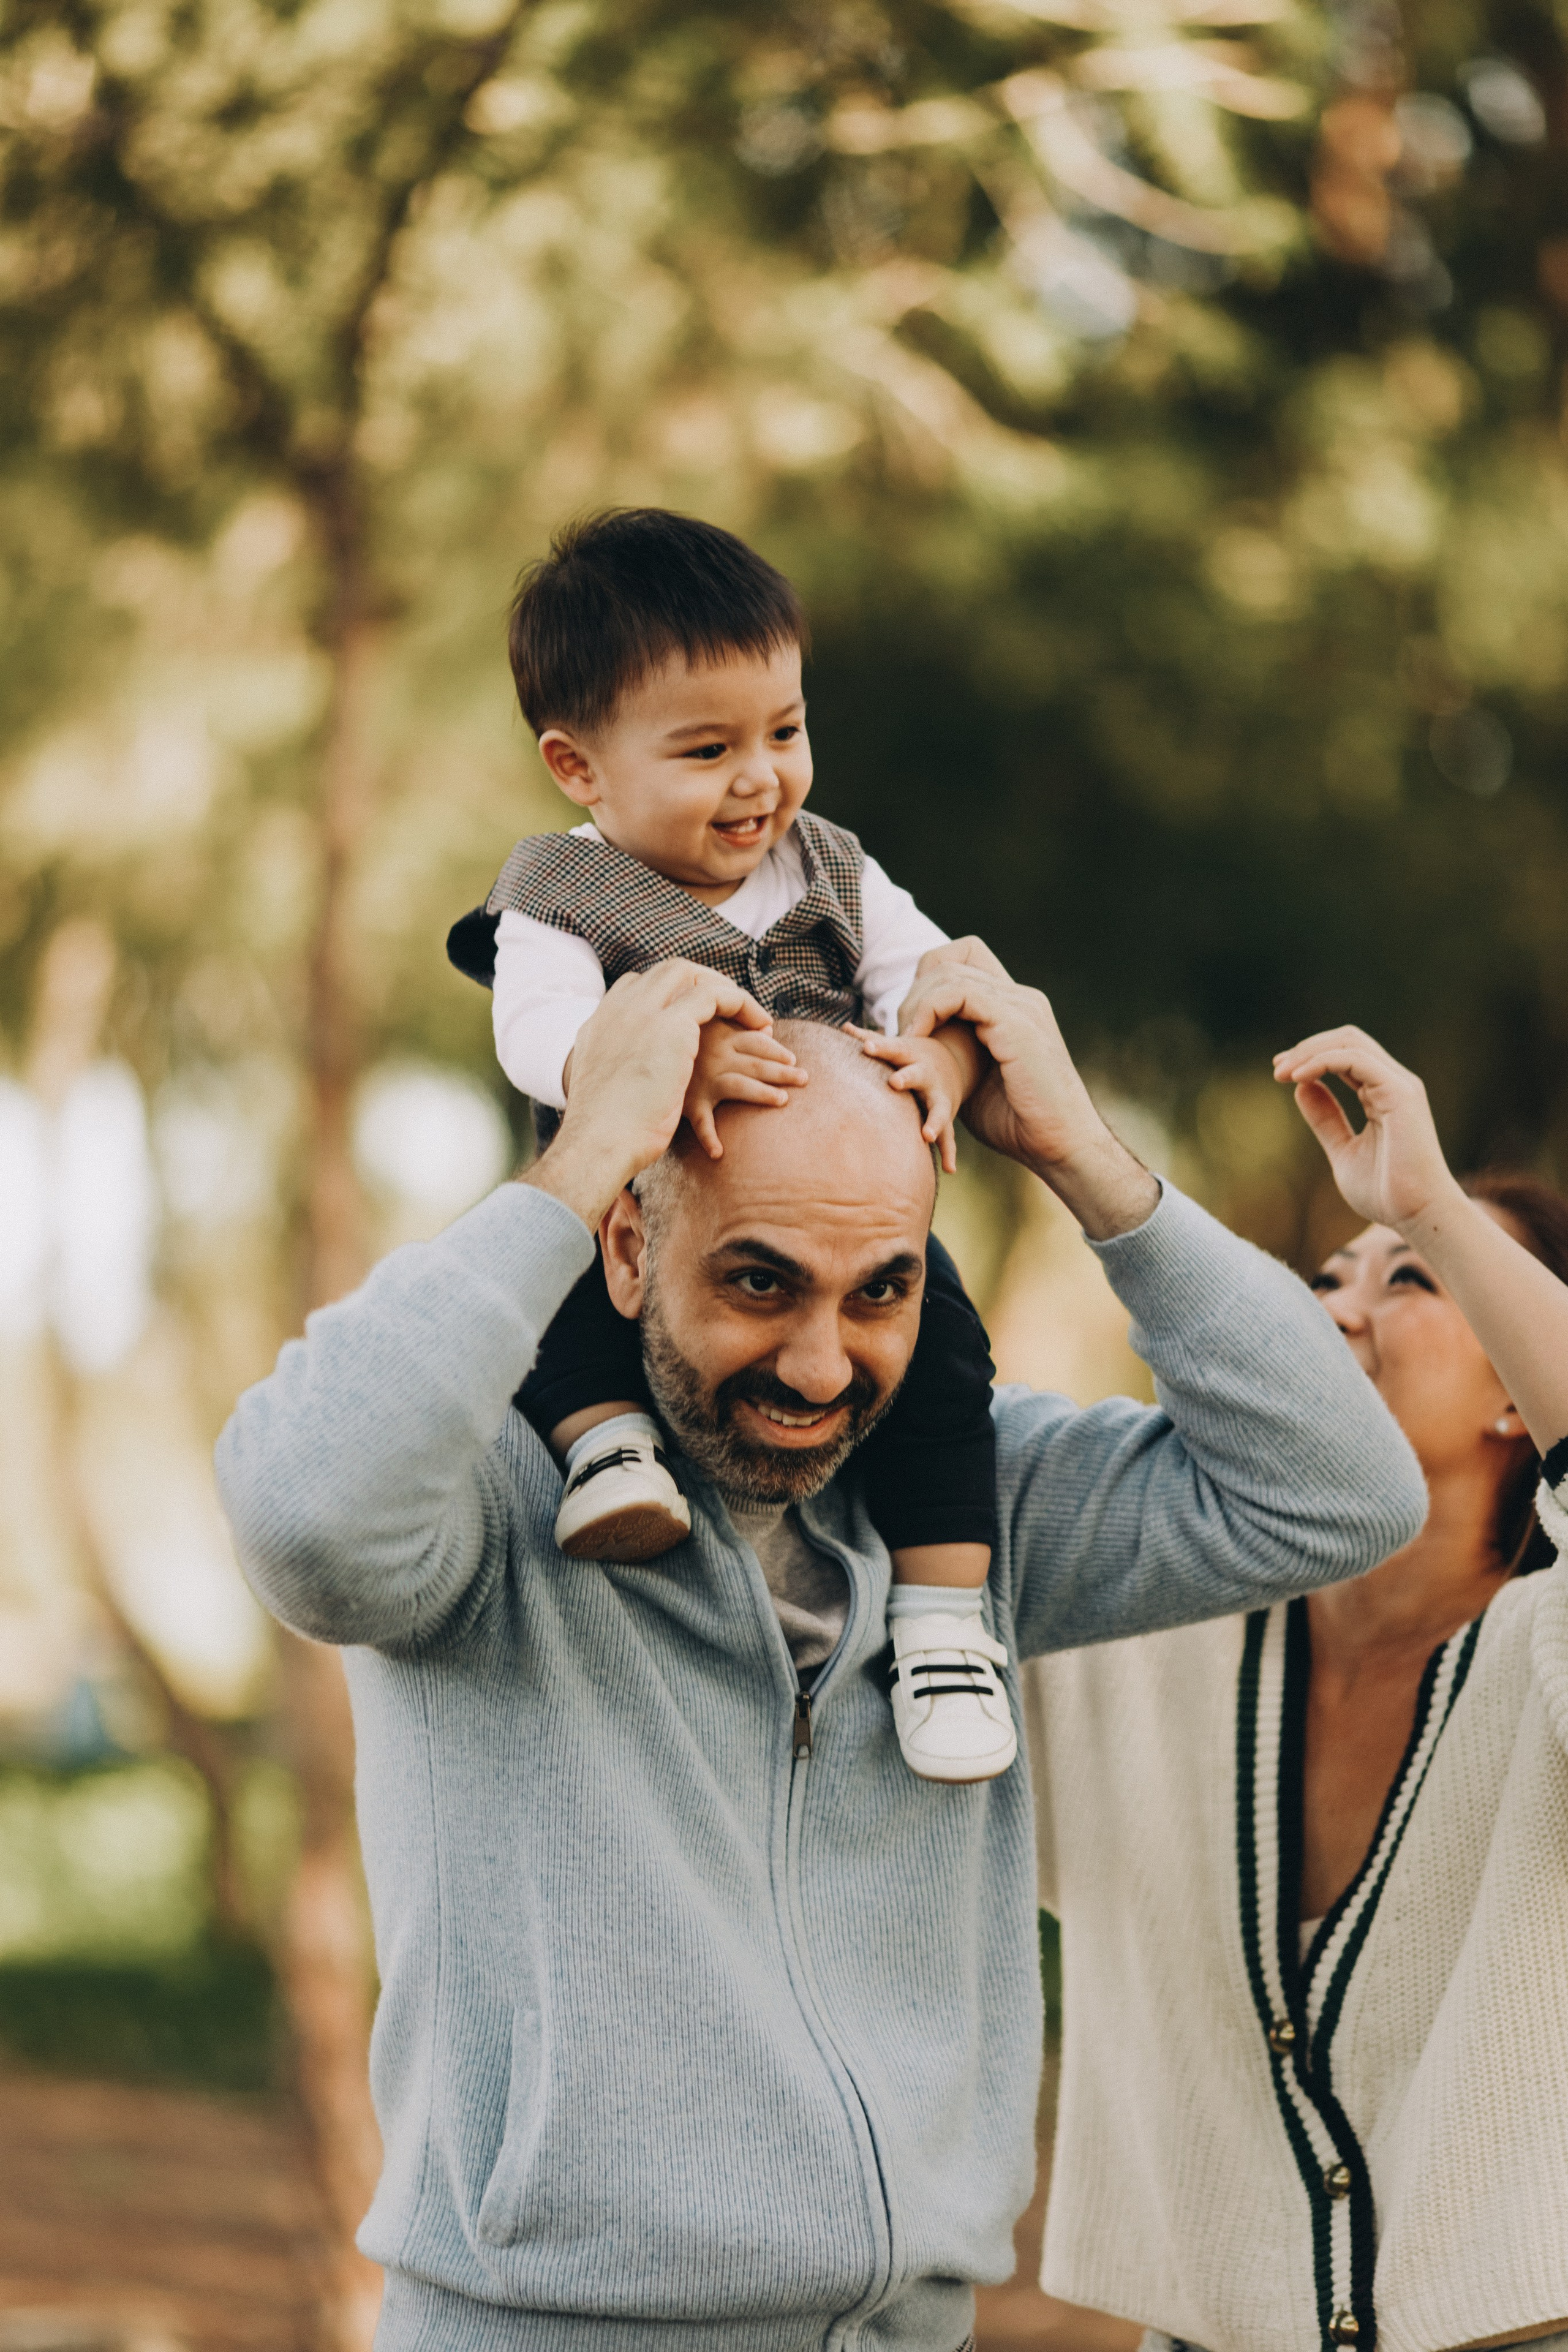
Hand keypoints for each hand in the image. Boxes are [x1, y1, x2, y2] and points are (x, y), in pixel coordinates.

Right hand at [524, 961, 770, 1227]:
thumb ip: (612, 1065)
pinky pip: (718, 997)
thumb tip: (627, 1073)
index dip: (672, 994)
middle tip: (729, 1004)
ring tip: (756, 1018)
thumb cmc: (599, 1129)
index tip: (693, 1011)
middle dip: (706, 982)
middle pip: (671, 971)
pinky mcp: (673, 1027)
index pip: (638, 985)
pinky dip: (743, 1004)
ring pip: (700, 982)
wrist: (599, 1139)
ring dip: (733, 995)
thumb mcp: (596, 1085)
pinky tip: (761, 1026)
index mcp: (600, 1020)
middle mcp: (622, 1007)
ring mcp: (645, 1013)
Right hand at [684, 1019, 807, 1158]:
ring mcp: (701, 1079)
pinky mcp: (688, 1101)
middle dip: (782, 1071)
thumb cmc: (683, 1035)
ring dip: (762, 1092)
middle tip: (803, 1079)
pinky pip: (700, 1121)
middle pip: (755, 1063)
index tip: (793, 1059)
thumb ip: (739, 1025)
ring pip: (738, 1085)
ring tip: (782, 1100)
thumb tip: (769, 1029)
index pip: (756, 1042)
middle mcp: (714, 1057)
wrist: (644, 1049)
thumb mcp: (710, 1023)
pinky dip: (708, 1138)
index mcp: (721, 1036)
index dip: (777, 1051)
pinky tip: (719, 1153)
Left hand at [846, 1026, 973, 1172]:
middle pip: (917, 1075)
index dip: (879, 1048)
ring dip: (934, 1122)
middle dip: (907, 1078)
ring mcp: (939, 1097)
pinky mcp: (946, 1116)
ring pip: (939, 1110)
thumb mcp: (897, 1045)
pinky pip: (949, 1136)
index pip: (893, 1050)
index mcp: (911, 1056)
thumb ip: (871, 1039)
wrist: (952, 1063)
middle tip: (895, 1082)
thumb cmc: (912, 1056)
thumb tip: (844, 1026)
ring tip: (927, 1135)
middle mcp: (927, 1075)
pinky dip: (949, 1152)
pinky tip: (949, 1169)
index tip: (866, 1047)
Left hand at [887, 940, 1158, 1237]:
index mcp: (1015, 1006)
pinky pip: (959, 993)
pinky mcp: (1016, 1022)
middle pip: (952, 961)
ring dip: (918, 1004)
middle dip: (916, 993)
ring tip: (907, 1039)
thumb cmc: (1019, 1123)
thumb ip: (957, 1051)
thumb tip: (919, 1045)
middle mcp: (1021, 998)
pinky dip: (929, 1010)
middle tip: (903, 1034)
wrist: (1060, 1145)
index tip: (914, 1021)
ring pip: (951, 974)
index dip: (929, 978)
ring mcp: (1022, 1006)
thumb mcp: (977, 1078)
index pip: (966, 957)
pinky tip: (918, 1040)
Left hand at [1273, 1026, 1460, 1235]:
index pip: (1346, 1055)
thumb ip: (1326, 1120)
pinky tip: (1299, 1078)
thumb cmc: (1387, 1193)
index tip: (1280, 1072)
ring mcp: (1400, 1085)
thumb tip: (1301, 1088)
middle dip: (1308, 1047)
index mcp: (1383, 1094)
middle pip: (1348, 1040)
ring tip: (1282, 1072)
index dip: (1311, 1056)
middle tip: (1276, 1067)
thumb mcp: (1344, 1151)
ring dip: (1310, 1052)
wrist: (1418, 1216)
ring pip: (1351, 1043)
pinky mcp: (1401, 1093)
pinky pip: (1356, 1060)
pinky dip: (1323, 1062)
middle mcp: (1394, 1083)